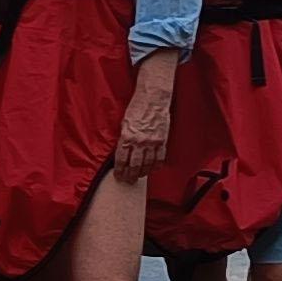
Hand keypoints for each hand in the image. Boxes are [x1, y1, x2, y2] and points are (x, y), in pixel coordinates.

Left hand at [111, 58, 178, 179]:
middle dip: (130, 176)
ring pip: (147, 164)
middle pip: (134, 165)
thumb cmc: (137, 107)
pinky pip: (160, 158)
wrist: (153, 99)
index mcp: (127, 137)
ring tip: (139, 177)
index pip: (121, 159)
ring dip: (142, 173)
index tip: (118, 176)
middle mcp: (139, 142)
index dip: (119, 170)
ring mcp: (152, 143)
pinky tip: (153, 169)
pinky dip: (156, 166)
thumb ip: (124, 137)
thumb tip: (122, 150)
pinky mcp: (162, 141)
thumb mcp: (124, 122)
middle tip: (128, 181)